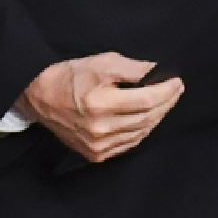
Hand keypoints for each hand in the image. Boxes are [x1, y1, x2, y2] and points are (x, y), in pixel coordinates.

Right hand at [19, 53, 182, 163]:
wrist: (40, 98)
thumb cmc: (70, 77)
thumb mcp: (102, 63)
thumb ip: (134, 68)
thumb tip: (159, 72)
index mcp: (100, 104)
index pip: (146, 101)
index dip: (166, 92)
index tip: (177, 82)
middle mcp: (100, 129)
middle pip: (147, 118)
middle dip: (166, 103)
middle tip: (175, 90)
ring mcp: (97, 145)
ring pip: (141, 133)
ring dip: (157, 117)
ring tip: (164, 102)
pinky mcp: (95, 154)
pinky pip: (129, 144)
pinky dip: (142, 131)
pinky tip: (148, 118)